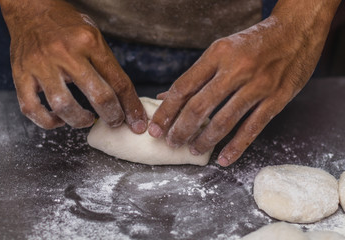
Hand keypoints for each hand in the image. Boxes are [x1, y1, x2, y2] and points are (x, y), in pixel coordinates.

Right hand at [0, 0, 146, 131]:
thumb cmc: (66, 25)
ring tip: (87, 120)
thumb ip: (107, 66)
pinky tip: (58, 119)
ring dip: (80, 121)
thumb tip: (124, 100)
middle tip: (115, 121)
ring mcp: (41, 65)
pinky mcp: (21, 74)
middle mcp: (66, 53)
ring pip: (64, 106)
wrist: (30, 9)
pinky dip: (47, 121)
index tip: (137, 123)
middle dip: (113, 116)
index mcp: (89, 42)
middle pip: (98, 95)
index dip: (131, 107)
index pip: (118, 81)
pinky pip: (31, 108)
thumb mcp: (94, 37)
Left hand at [149, 0, 340, 165]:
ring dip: (204, 141)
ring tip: (193, 150)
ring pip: (223, 121)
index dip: (167, 111)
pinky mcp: (276, 100)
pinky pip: (252, 129)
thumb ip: (196, 75)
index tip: (156, 128)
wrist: (295, 33)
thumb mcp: (221, 50)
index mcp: (218, 54)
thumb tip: (166, 95)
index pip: (184, 87)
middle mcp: (236, 69)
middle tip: (171, 143)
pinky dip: (236, 147)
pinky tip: (223, 159)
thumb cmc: (252, 43)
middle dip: (181, 129)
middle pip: (199, 107)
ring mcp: (258, 86)